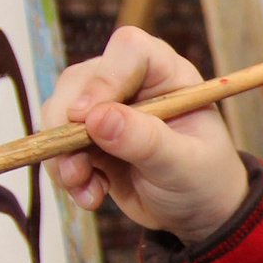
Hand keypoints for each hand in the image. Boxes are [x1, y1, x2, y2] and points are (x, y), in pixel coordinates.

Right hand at [43, 27, 250, 247]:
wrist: (196, 212)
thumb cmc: (204, 179)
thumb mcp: (183, 164)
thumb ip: (145, 140)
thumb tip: (96, 117)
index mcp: (167, 75)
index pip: (129, 50)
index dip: (104, 79)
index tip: (86, 117)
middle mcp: (132, 82)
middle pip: (80, 80)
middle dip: (68, 127)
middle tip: (76, 169)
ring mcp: (105, 108)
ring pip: (60, 112)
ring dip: (63, 156)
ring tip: (87, 191)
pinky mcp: (88, 136)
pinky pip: (58, 144)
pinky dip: (66, 173)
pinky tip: (91, 195)